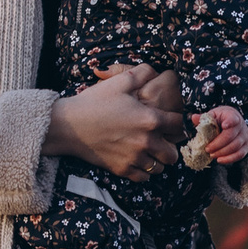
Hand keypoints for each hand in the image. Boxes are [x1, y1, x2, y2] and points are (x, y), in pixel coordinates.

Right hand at [44, 64, 182, 178]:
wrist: (69, 126)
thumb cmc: (94, 102)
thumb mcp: (120, 81)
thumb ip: (142, 73)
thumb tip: (155, 71)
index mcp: (149, 120)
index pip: (178, 125)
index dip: (177, 122)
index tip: (170, 121)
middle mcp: (146, 142)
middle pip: (173, 153)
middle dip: (170, 146)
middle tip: (161, 140)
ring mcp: (134, 158)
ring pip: (160, 168)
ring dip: (157, 160)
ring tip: (149, 151)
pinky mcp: (122, 169)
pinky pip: (144, 178)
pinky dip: (143, 171)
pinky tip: (137, 160)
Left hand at [188, 106, 247, 165]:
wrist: (234, 124)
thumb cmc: (221, 120)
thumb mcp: (213, 116)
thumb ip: (203, 118)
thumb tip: (194, 117)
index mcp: (232, 115)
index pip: (233, 118)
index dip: (230, 122)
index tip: (224, 125)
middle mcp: (241, 125)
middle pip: (230, 136)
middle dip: (218, 144)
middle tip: (207, 149)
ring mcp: (245, 136)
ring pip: (235, 147)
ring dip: (222, 152)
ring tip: (211, 155)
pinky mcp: (246, 146)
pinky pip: (239, 155)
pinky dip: (229, 159)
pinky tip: (219, 160)